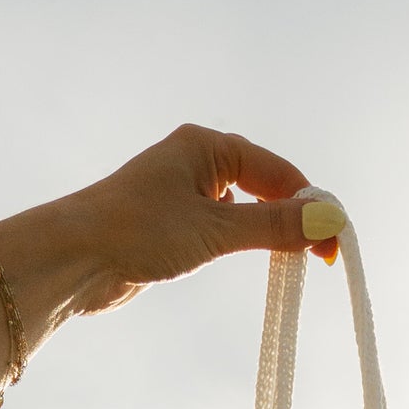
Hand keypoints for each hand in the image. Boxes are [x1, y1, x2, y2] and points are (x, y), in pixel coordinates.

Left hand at [0, 124, 344, 327]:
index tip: (334, 245)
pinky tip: (254, 257)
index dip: (311, 207)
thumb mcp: (215, 230)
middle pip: (266, 187)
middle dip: (296, 219)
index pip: (278, 173)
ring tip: (296, 261)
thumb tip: (327, 222)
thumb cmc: (138, 231)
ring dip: (271, 232)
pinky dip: (245, 242)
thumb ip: (273, 227)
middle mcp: (197, 163)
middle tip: (322, 259)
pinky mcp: (173, 226)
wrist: (75, 260)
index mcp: (207, 147)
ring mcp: (184, 194)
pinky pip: (225, 228)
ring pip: (246, 210)